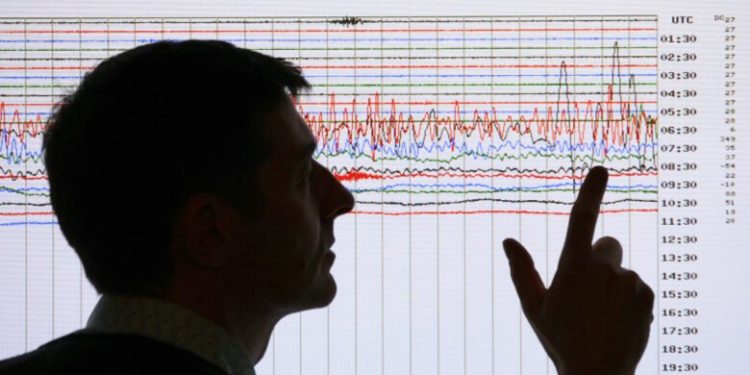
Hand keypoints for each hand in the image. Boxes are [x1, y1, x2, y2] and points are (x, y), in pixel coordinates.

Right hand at [503, 166, 653, 374]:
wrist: (597, 373)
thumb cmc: (560, 340)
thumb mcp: (534, 307)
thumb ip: (521, 271)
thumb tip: (508, 241)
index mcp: (574, 266)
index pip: (582, 219)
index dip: (591, 191)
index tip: (601, 169)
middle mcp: (606, 268)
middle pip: (606, 245)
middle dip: (598, 258)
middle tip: (586, 291)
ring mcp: (630, 281)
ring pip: (620, 270)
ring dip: (612, 284)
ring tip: (600, 315)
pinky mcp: (648, 295)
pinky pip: (636, 286)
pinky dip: (627, 298)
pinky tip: (616, 321)